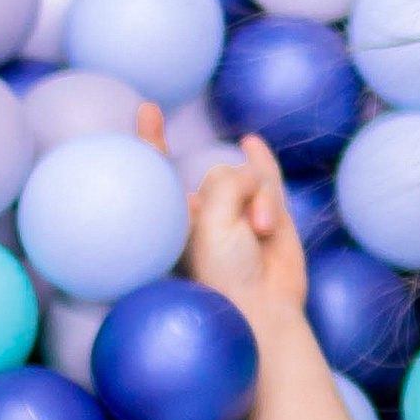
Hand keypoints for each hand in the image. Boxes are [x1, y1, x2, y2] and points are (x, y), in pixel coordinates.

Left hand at [163, 124, 309, 330]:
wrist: (262, 307)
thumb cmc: (224, 272)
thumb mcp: (212, 219)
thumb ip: (226, 183)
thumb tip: (249, 171)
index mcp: (178, 222)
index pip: (161, 174)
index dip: (152, 141)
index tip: (148, 111)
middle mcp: (207, 217)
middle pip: (219, 174)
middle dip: (231, 188)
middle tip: (238, 222)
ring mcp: (239, 216)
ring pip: (250, 178)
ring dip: (260, 199)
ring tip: (261, 231)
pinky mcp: (271, 217)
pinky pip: (267, 178)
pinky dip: (262, 160)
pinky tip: (251, 142)